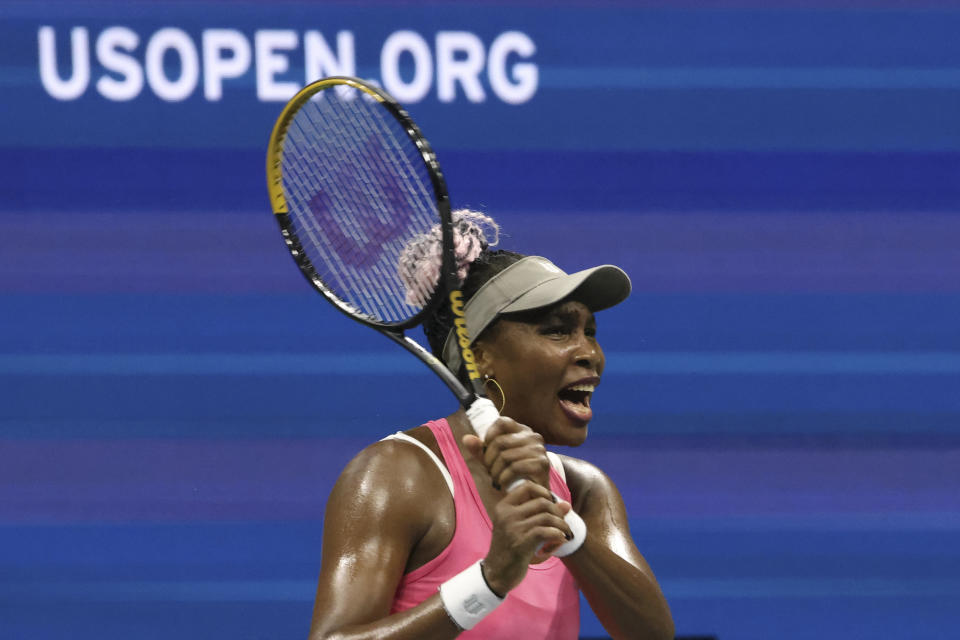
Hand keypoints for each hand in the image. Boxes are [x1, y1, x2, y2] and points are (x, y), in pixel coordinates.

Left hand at [462, 417, 550, 491]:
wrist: (532, 494)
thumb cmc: (512, 474)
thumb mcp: (493, 459)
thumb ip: (479, 449)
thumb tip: (466, 439)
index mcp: (522, 430)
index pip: (502, 421)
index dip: (489, 435)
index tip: (486, 451)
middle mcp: (533, 436)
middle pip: (500, 441)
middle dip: (488, 459)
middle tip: (488, 471)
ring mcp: (539, 450)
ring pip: (506, 456)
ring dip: (495, 471)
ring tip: (495, 479)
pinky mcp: (542, 464)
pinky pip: (515, 467)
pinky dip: (504, 477)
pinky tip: (503, 483)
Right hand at [479, 481, 572, 595]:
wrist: (496, 573)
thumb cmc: (510, 548)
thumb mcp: (519, 527)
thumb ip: (540, 514)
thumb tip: (566, 505)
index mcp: (503, 507)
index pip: (527, 486)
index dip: (544, 492)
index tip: (552, 503)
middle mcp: (506, 514)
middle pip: (541, 502)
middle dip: (558, 512)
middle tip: (563, 523)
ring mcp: (513, 528)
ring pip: (546, 517)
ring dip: (561, 525)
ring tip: (565, 533)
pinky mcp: (521, 543)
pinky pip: (546, 531)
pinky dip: (558, 535)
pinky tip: (562, 540)